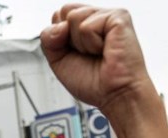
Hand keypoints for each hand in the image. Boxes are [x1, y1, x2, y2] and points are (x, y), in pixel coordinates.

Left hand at [39, 6, 154, 114]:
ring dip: (82, 44)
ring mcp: (109, 15)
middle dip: (69, 39)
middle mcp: (98, 16)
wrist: (116, 96)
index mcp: (86, 23)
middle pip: (65, 11)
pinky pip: (87, 26)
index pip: (59, 15)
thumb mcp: (58, 60)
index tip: (78, 54)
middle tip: (89, 54)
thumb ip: (48, 38)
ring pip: (73, 17)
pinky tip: (106, 50)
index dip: (60, 37)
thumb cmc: (96, 83)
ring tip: (99, 53)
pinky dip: (92, 44)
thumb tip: (60, 25)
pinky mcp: (118, 17)